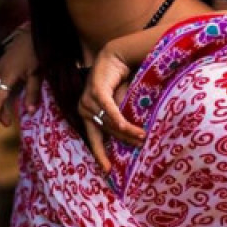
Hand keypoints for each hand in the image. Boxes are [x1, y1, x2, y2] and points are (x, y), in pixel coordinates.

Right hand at [0, 28, 39, 126]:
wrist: (35, 31)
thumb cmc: (38, 51)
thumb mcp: (38, 73)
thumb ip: (33, 93)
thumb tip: (29, 112)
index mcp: (8, 75)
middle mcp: (0, 71)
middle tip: (5, 123)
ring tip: (5, 114)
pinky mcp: (2, 62)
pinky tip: (5, 97)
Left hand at [79, 48, 145, 172]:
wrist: (115, 56)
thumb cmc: (118, 81)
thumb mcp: (119, 103)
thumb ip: (120, 118)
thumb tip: (130, 138)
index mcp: (87, 115)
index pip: (93, 139)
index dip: (100, 155)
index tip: (107, 171)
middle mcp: (84, 109)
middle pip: (107, 131)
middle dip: (124, 140)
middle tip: (140, 147)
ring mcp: (88, 100)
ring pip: (109, 122)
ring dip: (127, 131)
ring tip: (142, 137)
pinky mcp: (96, 91)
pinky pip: (108, 110)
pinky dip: (118, 119)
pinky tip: (126, 128)